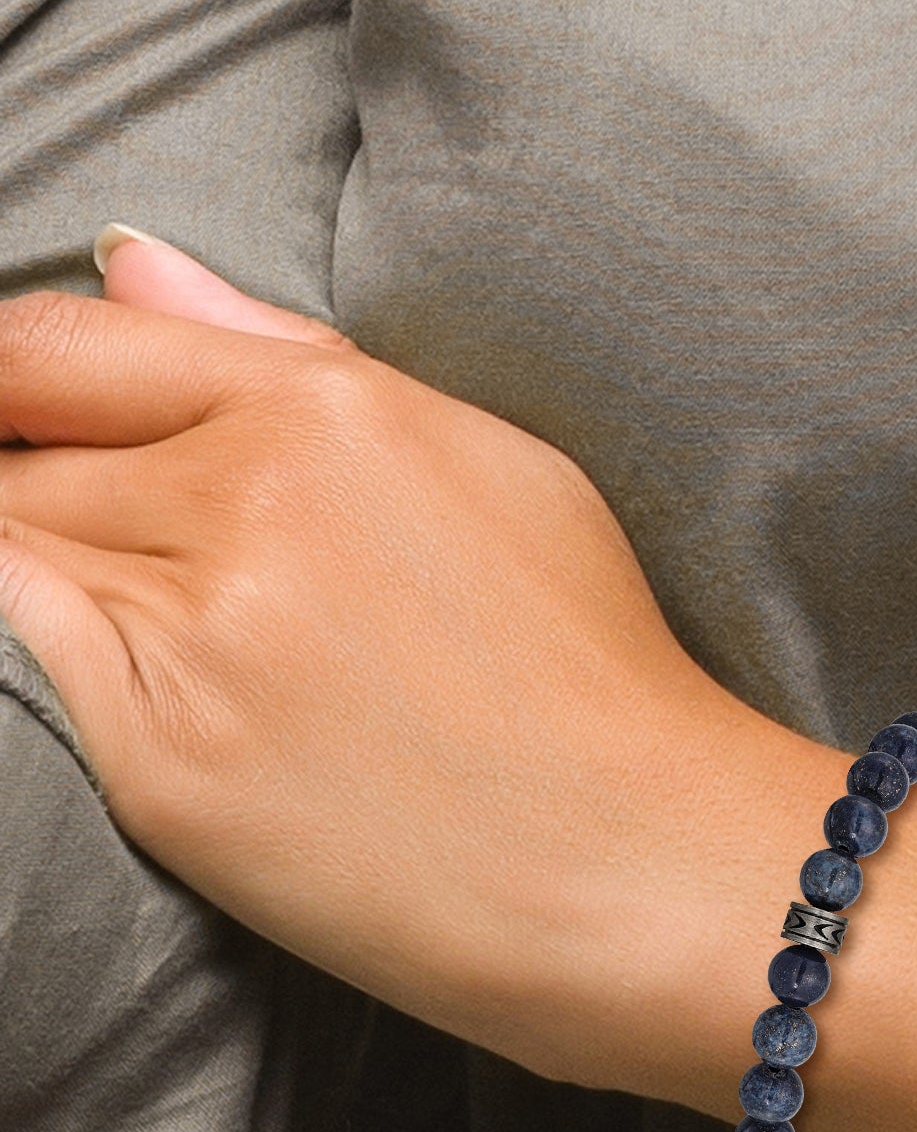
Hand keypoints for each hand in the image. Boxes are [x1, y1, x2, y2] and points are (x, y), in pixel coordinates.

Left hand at [0, 234, 744, 1084]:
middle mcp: (249, 505)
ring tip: (209, 642)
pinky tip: (186, 696)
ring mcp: (199, 638)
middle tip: (159, 562)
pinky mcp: (164, 769)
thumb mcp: (495, 467)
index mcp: (333, 415)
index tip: (26, 417)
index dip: (14, 380)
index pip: (65, 348)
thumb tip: (136, 268)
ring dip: (67, 577)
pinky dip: (67, 659)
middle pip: (28, 453)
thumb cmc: (594, 669)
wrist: (639, 863)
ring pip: (18, 554)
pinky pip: (36, 667)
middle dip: (47, 485)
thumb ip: (295, 357)